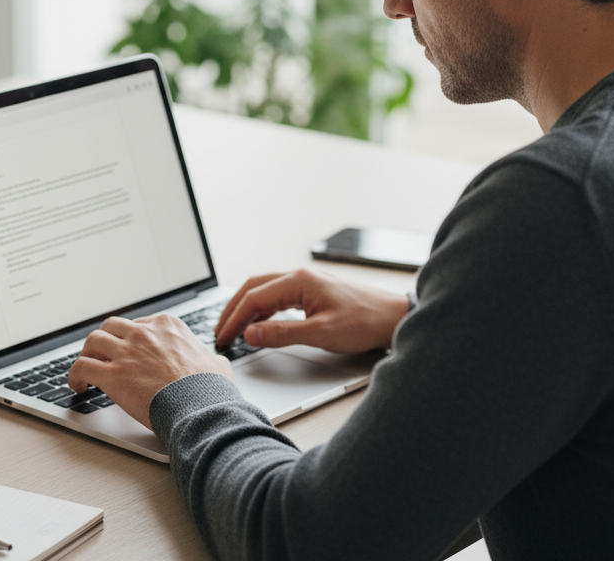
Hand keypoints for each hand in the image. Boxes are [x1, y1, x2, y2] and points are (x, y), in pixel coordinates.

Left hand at [67, 314, 232, 429]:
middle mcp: (144, 333)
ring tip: (87, 368)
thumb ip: (209, 358)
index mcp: (167, 325)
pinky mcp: (112, 375)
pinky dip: (74, 375)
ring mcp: (126, 352)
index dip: (130, 338)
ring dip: (88, 354)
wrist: (201, 407)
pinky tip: (78, 385)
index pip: (138, 323)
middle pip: (112, 327)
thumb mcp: (216, 363)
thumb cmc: (209, 389)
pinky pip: (81, 367)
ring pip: (92, 341)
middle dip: (106, 340)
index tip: (128, 349)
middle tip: (103, 355)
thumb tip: (214, 363)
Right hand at [214, 268, 409, 353]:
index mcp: (299, 281)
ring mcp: (306, 282)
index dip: (234, 319)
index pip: (253, 297)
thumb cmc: (364, 322)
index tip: (223, 337)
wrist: (394, 317)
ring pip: (265, 290)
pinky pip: (278, 296)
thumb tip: (250, 334)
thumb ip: (282, 334)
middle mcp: (300, 276)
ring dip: (247, 309)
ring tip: (234, 329)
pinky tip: (260, 324)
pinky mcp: (313, 291)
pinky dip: (263, 309)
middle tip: (220, 332)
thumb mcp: (321, 333)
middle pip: (254, 288)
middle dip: (233, 310)